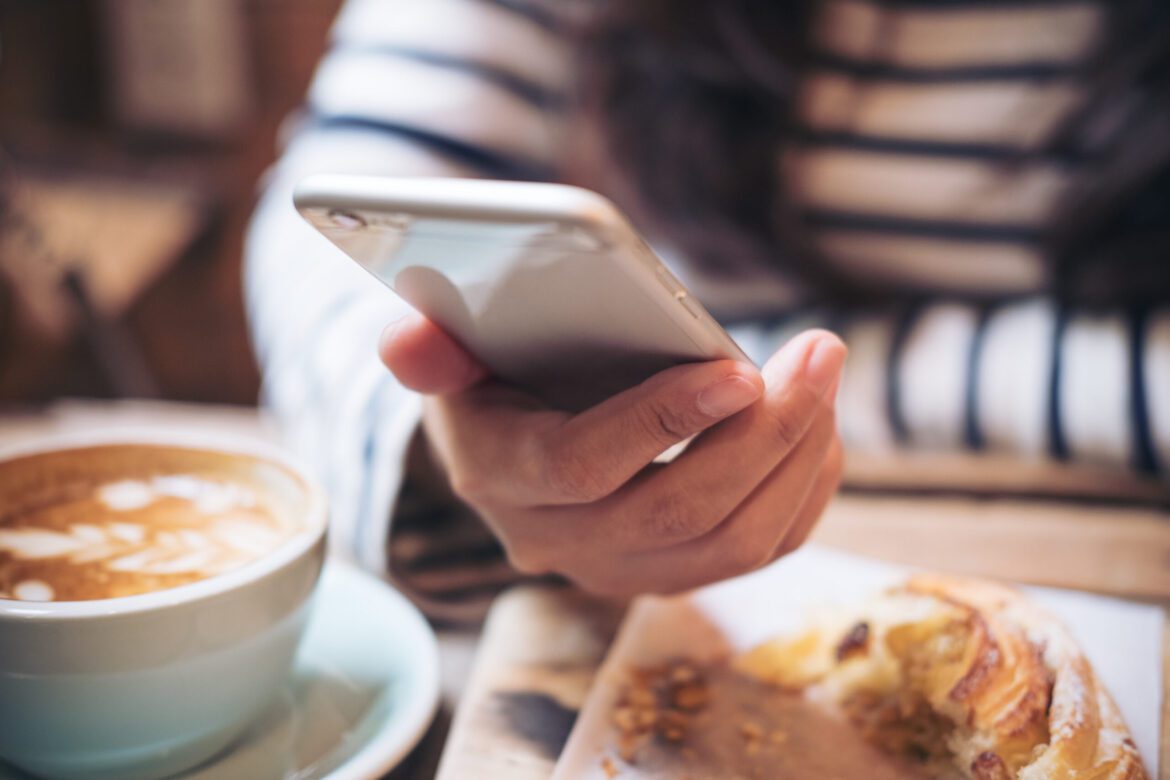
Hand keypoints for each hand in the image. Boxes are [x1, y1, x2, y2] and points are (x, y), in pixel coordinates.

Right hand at [379, 314, 845, 596]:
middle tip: (819, 355)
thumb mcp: (451, 354)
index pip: (582, 468)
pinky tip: (819, 426)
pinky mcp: (677, 574)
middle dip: (765, 432)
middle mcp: (560, 543)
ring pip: (735, 541)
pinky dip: (805, 489)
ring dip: (799, 458)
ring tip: (825, 376)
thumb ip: (426, 347)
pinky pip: (761, 551)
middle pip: (680, 510)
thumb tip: (407, 343)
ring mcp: (623, 570)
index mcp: (502, 477)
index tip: (738, 369)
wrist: (516, 449)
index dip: (662, 423)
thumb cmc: (493, 381)